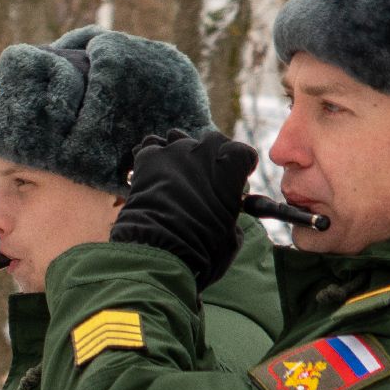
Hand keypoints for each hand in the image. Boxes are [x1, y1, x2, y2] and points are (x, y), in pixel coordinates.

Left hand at [112, 129, 258, 288]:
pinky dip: (151, 158)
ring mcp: (175, 151)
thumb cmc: (203, 248)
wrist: (159, 249)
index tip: (236, 177)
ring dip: (178, 154)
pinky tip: (149, 173)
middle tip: (202, 175)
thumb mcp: (232, 235)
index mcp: (233, 167)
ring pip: (178, 140)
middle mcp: (206, 152)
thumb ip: (231, 212)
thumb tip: (227, 211)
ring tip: (173, 174)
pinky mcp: (147, 158)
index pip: (242, 153)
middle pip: (211, 140)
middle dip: (208, 154)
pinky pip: (150, 147)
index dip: (240, 165)